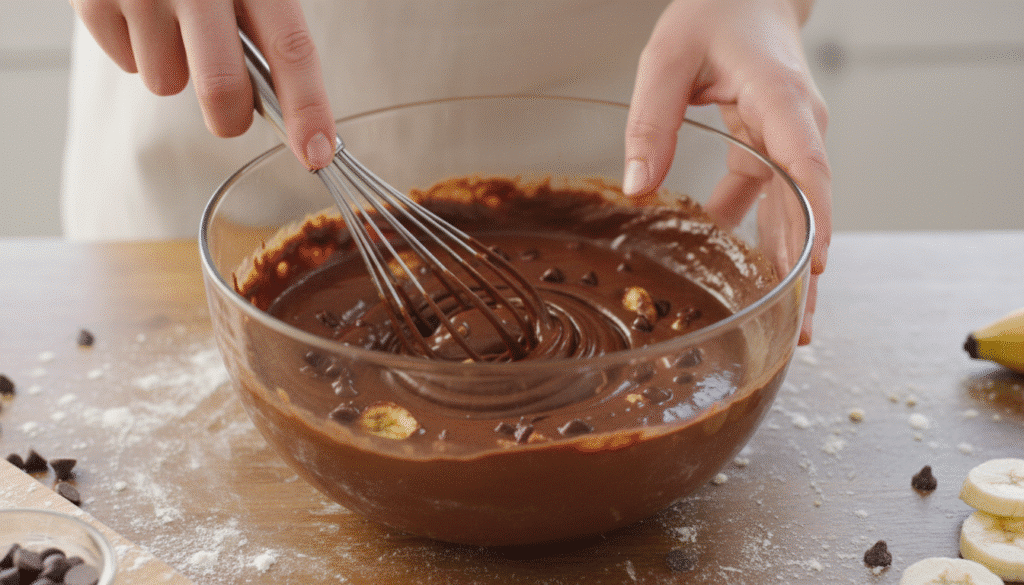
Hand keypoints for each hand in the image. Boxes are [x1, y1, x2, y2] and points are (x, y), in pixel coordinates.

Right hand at [70, 0, 336, 169]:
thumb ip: (271, 25)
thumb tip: (294, 106)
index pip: (291, 49)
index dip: (308, 108)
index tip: (316, 152)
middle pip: (222, 89)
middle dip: (230, 117)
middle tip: (231, 107)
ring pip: (168, 83)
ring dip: (178, 69)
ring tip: (175, 21)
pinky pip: (129, 65)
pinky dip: (140, 49)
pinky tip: (144, 12)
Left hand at [624, 0, 830, 344]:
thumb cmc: (715, 14)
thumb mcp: (668, 59)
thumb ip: (652, 120)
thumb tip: (638, 186)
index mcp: (781, 100)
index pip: (806, 164)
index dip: (814, 219)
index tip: (815, 267)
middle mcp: (798, 125)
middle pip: (810, 207)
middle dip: (807, 271)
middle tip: (800, 329)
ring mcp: (790, 140)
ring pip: (795, 212)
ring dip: (789, 266)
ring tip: (786, 324)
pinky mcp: (772, 147)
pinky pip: (766, 199)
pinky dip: (754, 234)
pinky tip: (739, 272)